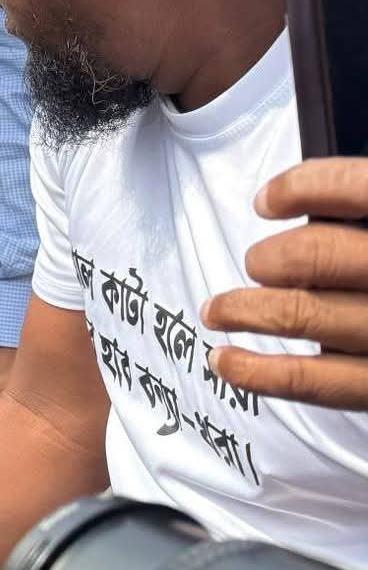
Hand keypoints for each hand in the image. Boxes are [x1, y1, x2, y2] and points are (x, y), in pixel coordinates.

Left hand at [205, 157, 367, 408]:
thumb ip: (367, 207)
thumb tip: (302, 201)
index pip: (357, 188)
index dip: (301, 187)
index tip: (269, 200)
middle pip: (319, 253)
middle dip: (271, 257)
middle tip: (257, 263)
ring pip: (304, 313)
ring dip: (245, 309)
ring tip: (217, 309)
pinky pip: (316, 382)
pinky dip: (258, 372)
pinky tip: (225, 360)